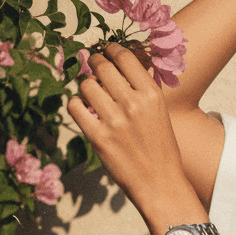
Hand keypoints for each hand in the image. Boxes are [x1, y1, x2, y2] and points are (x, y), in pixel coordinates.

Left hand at [68, 43, 187, 217]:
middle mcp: (133, 104)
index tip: (106, 51)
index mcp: (152, 95)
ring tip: (91, 95)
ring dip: (85, 87)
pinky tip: (83, 110)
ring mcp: (114, 121)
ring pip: (86, 85)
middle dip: (95, 62)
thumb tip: (120, 62)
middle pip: (102, 66)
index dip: (111, 49)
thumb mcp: (160, 113)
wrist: (161, 184)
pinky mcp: (98, 137)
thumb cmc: (161, 149)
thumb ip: (142, 89)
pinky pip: (74, 106)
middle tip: (93, 65)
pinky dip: (75, 105)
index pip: (125, 57)